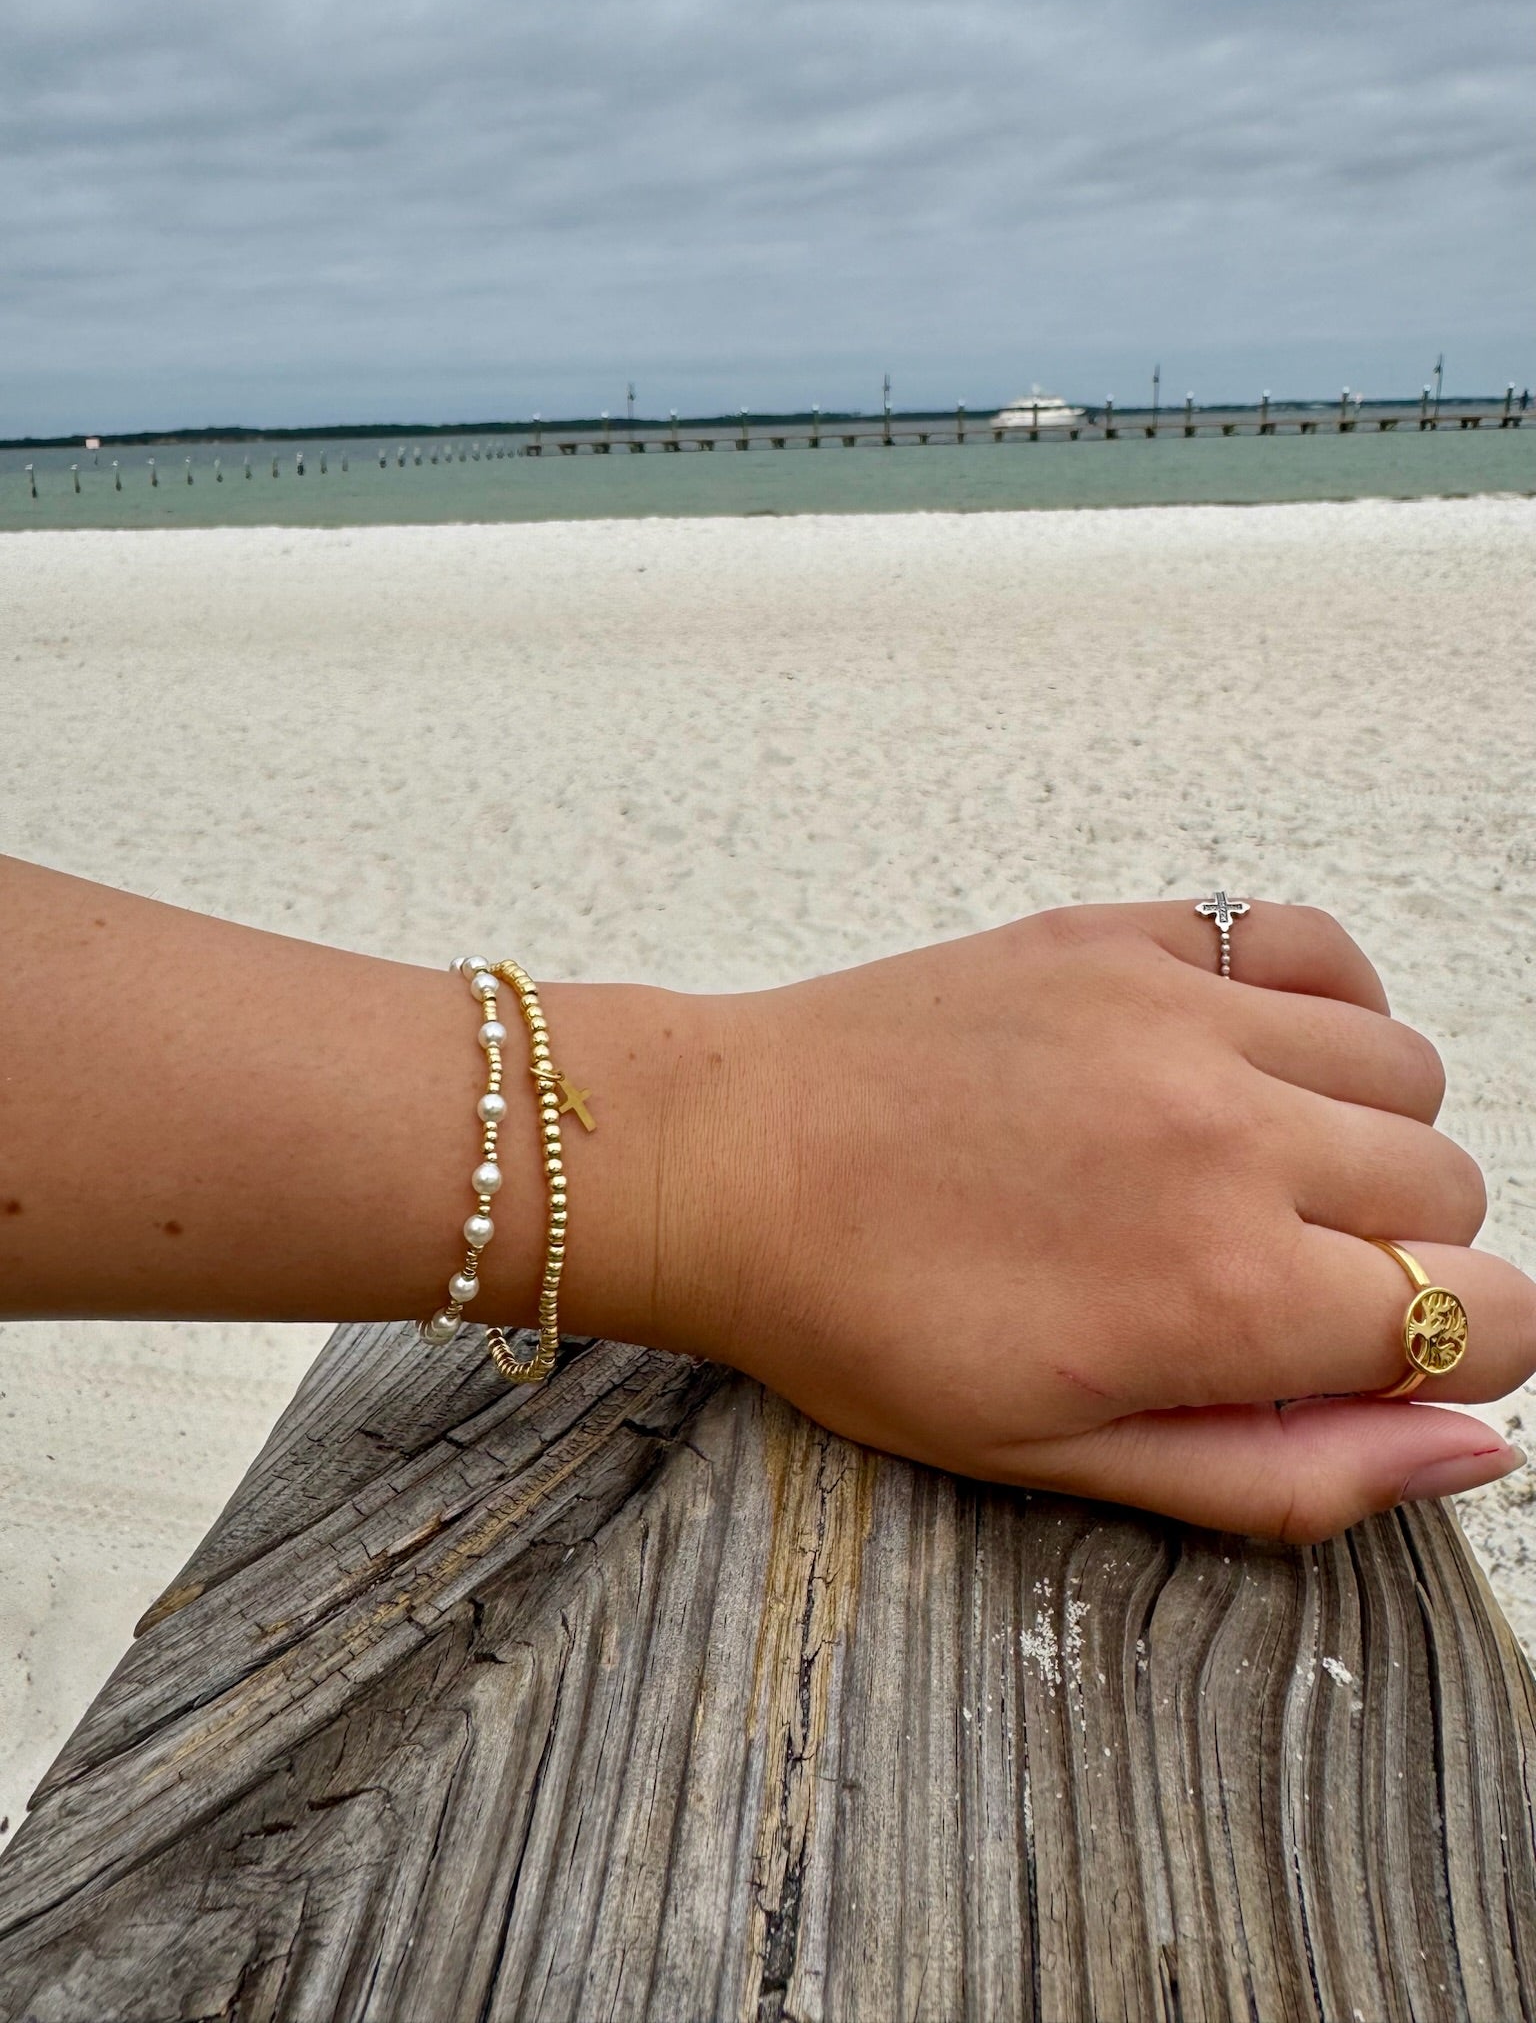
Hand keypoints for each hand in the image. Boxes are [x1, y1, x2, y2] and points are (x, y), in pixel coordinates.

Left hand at [602, 902, 1531, 1539]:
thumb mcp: (1062, 1461)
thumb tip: (1475, 1448)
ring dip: (1361, 1134)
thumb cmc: (867, 1324)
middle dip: (1395, 1256)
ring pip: (1403, 1070)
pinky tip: (1246, 1058)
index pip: (1488, 1321)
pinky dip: (1320, 1000)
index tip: (1362, 1352)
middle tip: (1269, 1272)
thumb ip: (1291, 1473)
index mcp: (1225, 1298)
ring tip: (1246, 1169)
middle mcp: (1232, 1141)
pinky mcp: (1127, 938)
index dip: (1446, 1358)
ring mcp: (1181, 1020)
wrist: (728, 1163)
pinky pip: (1311, 943)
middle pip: (1451, 1193)